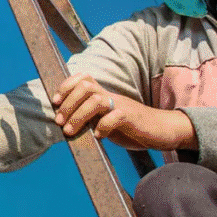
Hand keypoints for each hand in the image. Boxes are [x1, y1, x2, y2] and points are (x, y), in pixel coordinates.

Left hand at [51, 74, 197, 151]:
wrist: (162, 130)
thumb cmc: (132, 127)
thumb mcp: (107, 120)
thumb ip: (91, 118)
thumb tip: (66, 124)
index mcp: (104, 95)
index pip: (83, 79)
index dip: (66, 86)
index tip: (54, 102)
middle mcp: (111, 96)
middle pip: (85, 86)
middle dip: (68, 102)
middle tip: (59, 121)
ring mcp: (122, 106)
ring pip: (96, 101)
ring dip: (79, 116)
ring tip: (70, 131)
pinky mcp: (132, 118)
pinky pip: (114, 117)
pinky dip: (102, 127)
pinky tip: (98, 137)